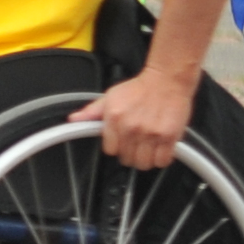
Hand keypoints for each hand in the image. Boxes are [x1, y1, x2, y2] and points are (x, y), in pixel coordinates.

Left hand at [77, 64, 199, 170]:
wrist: (166, 80)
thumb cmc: (139, 89)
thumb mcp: (110, 96)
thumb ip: (92, 111)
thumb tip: (74, 119)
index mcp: (114, 118)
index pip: (110, 150)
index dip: (116, 147)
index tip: (121, 143)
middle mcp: (131, 127)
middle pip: (127, 159)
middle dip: (130, 154)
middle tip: (135, 144)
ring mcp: (150, 133)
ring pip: (144, 163)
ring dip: (145, 159)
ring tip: (147, 148)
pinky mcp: (169, 137)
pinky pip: (162, 161)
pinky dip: (161, 158)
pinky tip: (160, 149)